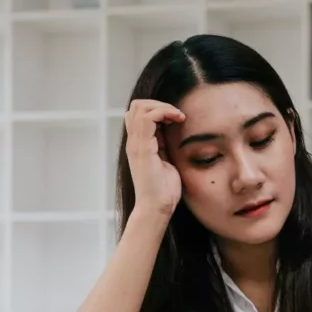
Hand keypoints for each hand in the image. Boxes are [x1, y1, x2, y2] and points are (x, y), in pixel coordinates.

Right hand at [125, 99, 185, 216]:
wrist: (157, 207)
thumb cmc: (163, 190)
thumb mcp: (166, 161)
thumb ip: (163, 146)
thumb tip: (170, 131)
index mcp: (139, 144)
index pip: (139, 113)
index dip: (158, 109)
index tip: (176, 118)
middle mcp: (134, 142)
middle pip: (136, 106)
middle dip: (159, 103)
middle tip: (176, 115)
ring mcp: (136, 144)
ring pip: (140, 107)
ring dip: (163, 106)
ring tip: (177, 117)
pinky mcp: (142, 149)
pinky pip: (148, 118)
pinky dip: (164, 112)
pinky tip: (176, 120)